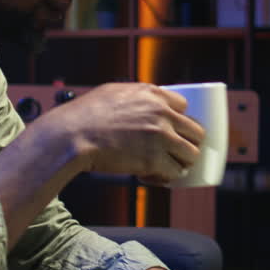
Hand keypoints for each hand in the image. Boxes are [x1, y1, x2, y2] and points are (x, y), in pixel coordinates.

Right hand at [40, 82, 203, 184]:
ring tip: (165, 167)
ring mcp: (161, 137)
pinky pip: (174, 173)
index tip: (171, 130)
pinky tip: (151, 176)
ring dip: (180, 163)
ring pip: (191, 155)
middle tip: (175, 153)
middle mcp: (162, 114)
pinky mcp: (154, 160)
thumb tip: (142, 102)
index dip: (178, 120)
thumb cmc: (86, 114)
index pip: (184, 106)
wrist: (73, 134)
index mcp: (153, 95)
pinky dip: (165, 178)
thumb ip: (135, 96)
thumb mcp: (114, 92)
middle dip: (187, 144)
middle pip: (196, 131)